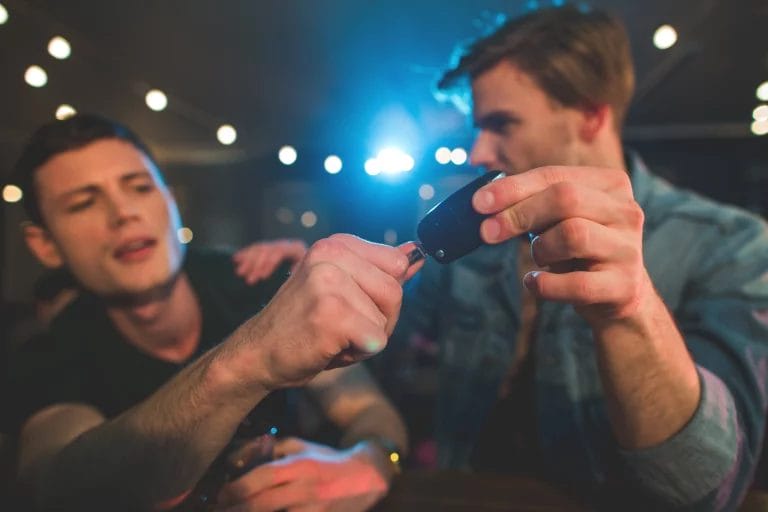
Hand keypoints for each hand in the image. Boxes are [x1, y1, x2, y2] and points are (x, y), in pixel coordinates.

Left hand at [216, 437, 387, 511]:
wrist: (365, 477)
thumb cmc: (327, 460)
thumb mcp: (301, 446)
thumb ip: (273, 449)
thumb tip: (241, 456)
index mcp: (300, 466)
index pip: (263, 478)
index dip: (237, 488)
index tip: (221, 494)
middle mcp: (305, 490)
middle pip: (262, 504)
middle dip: (235, 509)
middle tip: (219, 510)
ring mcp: (314, 511)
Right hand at [226, 234, 419, 390]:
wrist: (258, 353)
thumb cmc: (303, 324)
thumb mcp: (342, 288)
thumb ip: (380, 271)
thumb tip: (416, 253)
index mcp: (336, 244)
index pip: (397, 264)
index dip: (383, 295)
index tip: (352, 303)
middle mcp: (330, 255)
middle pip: (395, 292)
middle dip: (379, 320)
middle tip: (343, 326)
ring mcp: (328, 283)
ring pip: (385, 319)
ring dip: (366, 338)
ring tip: (332, 336)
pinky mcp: (330, 314)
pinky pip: (376, 341)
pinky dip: (359, 353)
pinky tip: (330, 348)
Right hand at [233, 239, 307, 284]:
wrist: (304, 282)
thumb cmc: (303, 286)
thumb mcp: (299, 280)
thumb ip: (295, 276)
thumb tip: (292, 274)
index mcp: (297, 250)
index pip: (280, 252)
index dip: (269, 264)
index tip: (261, 277)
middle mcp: (289, 246)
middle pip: (269, 250)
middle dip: (256, 264)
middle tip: (248, 279)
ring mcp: (279, 246)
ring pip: (260, 250)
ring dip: (249, 261)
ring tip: (240, 273)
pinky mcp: (271, 249)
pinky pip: (256, 249)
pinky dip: (246, 255)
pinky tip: (236, 259)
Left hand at [472, 166, 650, 323]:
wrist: (619, 295)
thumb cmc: (580, 250)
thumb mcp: (559, 219)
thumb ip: (530, 204)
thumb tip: (483, 202)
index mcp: (610, 184)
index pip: (554, 176)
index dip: (512, 188)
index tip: (478, 203)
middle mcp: (625, 211)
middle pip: (565, 198)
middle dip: (519, 214)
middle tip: (487, 232)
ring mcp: (628, 248)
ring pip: (572, 234)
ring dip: (540, 248)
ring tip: (538, 259)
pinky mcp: (623, 285)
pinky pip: (576, 284)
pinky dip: (546, 285)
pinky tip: (535, 282)